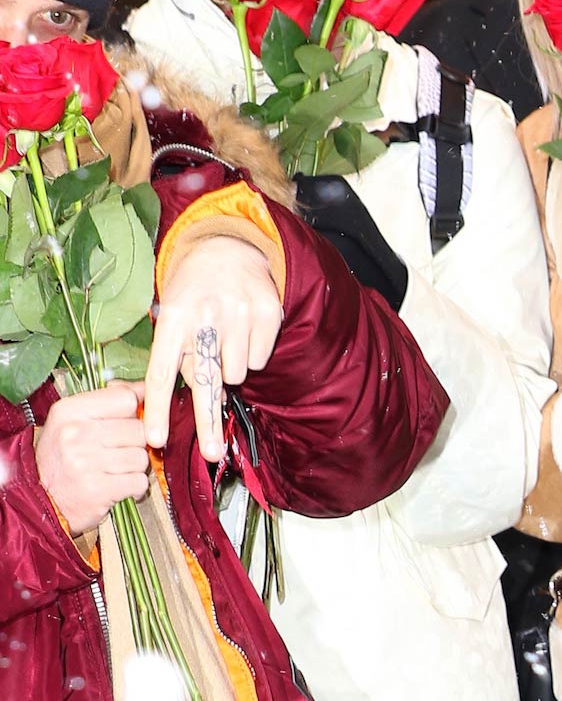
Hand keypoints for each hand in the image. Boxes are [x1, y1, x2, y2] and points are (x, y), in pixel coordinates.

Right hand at [35, 384, 150, 536]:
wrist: (41, 500)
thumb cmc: (62, 458)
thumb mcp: (71, 421)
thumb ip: (107, 402)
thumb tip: (144, 388)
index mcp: (70, 410)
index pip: (125, 398)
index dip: (135, 411)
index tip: (131, 421)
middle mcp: (76, 432)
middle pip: (138, 429)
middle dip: (135, 443)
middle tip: (117, 453)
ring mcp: (86, 462)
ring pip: (141, 457)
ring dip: (134, 467)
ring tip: (115, 471)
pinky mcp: (99, 489)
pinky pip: (139, 481)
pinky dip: (135, 488)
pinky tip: (119, 487)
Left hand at [144, 234, 283, 464]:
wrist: (229, 246)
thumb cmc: (194, 291)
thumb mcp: (174, 314)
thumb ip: (181, 354)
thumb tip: (204, 398)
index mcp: (173, 316)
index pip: (162, 370)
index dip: (158, 407)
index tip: (155, 438)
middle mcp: (205, 314)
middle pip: (206, 381)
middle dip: (207, 423)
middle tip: (212, 454)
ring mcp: (239, 313)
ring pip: (237, 373)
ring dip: (231, 368)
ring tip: (225, 340)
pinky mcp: (267, 313)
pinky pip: (259, 359)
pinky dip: (252, 354)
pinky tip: (244, 331)